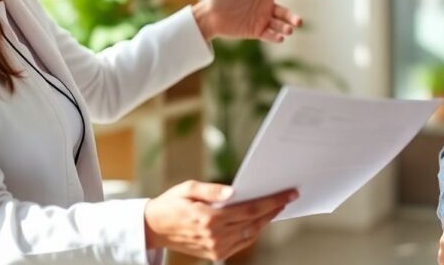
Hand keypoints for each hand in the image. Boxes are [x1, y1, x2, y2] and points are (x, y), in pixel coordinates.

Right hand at [144, 180, 297, 260]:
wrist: (154, 228)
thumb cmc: (171, 204)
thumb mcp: (188, 188)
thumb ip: (212, 189)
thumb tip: (234, 191)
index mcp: (208, 218)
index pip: (249, 210)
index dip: (272, 202)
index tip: (288, 194)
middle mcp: (214, 236)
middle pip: (254, 222)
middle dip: (273, 209)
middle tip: (289, 197)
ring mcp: (216, 248)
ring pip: (251, 234)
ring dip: (266, 221)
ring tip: (276, 206)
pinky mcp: (215, 254)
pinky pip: (242, 242)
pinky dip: (253, 231)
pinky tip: (259, 220)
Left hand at [191, 0, 319, 42]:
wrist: (208, 14)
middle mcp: (266, 7)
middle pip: (286, 12)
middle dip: (294, 17)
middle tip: (299, 22)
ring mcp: (262, 20)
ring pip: (280, 25)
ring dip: (286, 28)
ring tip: (289, 30)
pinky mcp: (255, 32)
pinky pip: (270, 35)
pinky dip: (277, 36)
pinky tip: (281, 37)